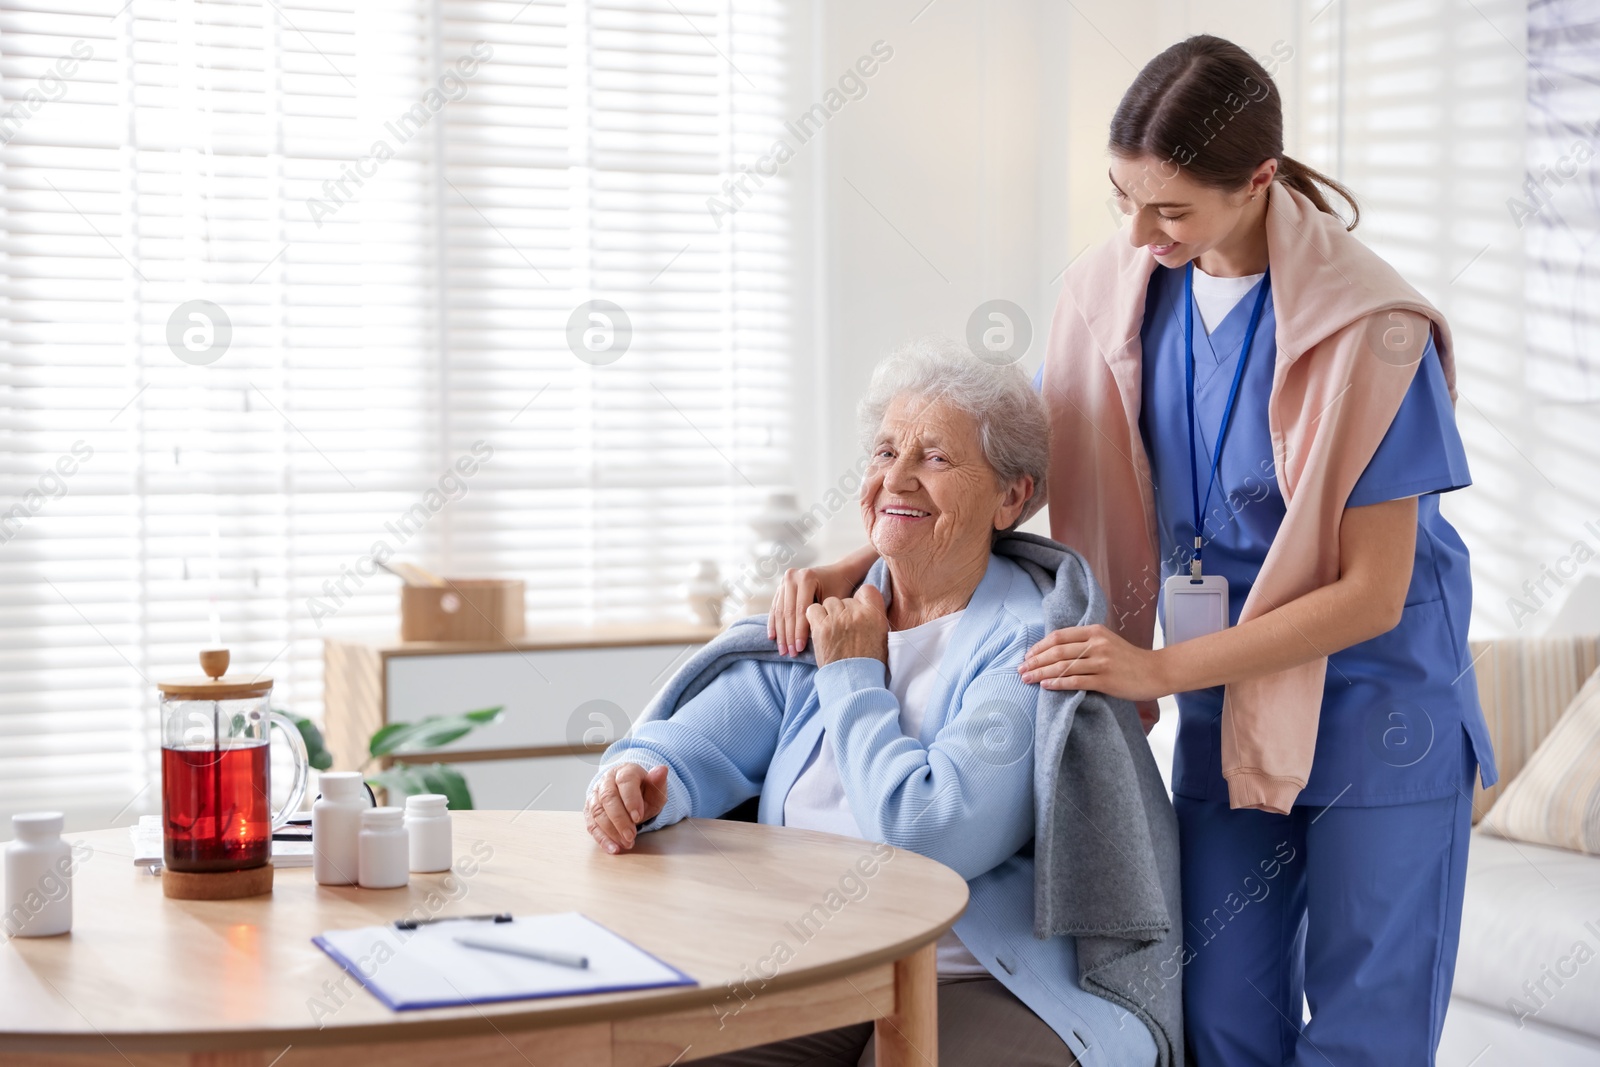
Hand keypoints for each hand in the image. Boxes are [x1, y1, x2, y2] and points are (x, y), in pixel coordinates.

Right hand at [584, 763, 668, 853]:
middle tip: (631, 836)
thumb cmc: (644, 792)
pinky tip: (613, 848)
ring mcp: (595, 794)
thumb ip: (658, 782)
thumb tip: (662, 770)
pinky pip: (592, 825)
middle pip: (608, 798)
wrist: (630, 796)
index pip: (625, 781)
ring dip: (611, 831)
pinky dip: (602, 838)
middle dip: (620, 820)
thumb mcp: (656, 789)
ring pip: (597, 812)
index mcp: (625, 771)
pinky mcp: (589, 810)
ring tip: (626, 843)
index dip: (631, 800)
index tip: (638, 817)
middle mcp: (606, 780)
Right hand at [769, 560, 865, 655]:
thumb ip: (822, 616)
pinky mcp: (781, 586)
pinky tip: (772, 637)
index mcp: (806, 577)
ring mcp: (784, 580)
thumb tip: (811, 639)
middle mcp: (792, 577)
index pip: (800, 611)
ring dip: (780, 633)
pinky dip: (774, 623)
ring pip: (779, 611)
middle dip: (788, 636)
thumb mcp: (834, 601)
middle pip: (788, 612)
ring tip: (783, 650)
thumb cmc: (840, 588)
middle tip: (790, 653)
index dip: (799, 632)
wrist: (839, 573)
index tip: (800, 649)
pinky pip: (775, 607)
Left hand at [805, 585, 889, 667]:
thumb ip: (873, 616)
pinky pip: (813, 609)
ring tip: (831, 630)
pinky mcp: (822, 627)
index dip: (860, 599)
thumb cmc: (869, 662)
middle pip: (845, 599)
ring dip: (829, 613)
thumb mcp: (881, 635)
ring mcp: (838, 619)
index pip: (867, 590)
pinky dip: (814, 616)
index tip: (857, 609)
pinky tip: (819, 627)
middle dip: (843, 611)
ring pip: (829, 602)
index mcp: (875, 614)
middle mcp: (857, 613)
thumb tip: (862, 602)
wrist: (854, 681)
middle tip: (843, 628)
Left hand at [1019, 624, 1168, 702]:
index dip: (1040, 646)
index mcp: (1094, 631)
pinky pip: (1075, 682)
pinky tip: (1046, 686)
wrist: (1155, 671)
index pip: (1059, 636)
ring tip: (1027, 679)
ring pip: (1063, 667)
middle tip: (1020, 670)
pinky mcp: (1106, 680)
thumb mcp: (1107, 641)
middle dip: (1035, 661)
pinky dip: (1057, 683)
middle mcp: (1096, 644)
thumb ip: (1085, 642)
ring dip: (1041, 673)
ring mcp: (1101, 662)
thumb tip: (1055, 648)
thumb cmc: (1128, 659)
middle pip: (1057, 651)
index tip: (1027, 655)